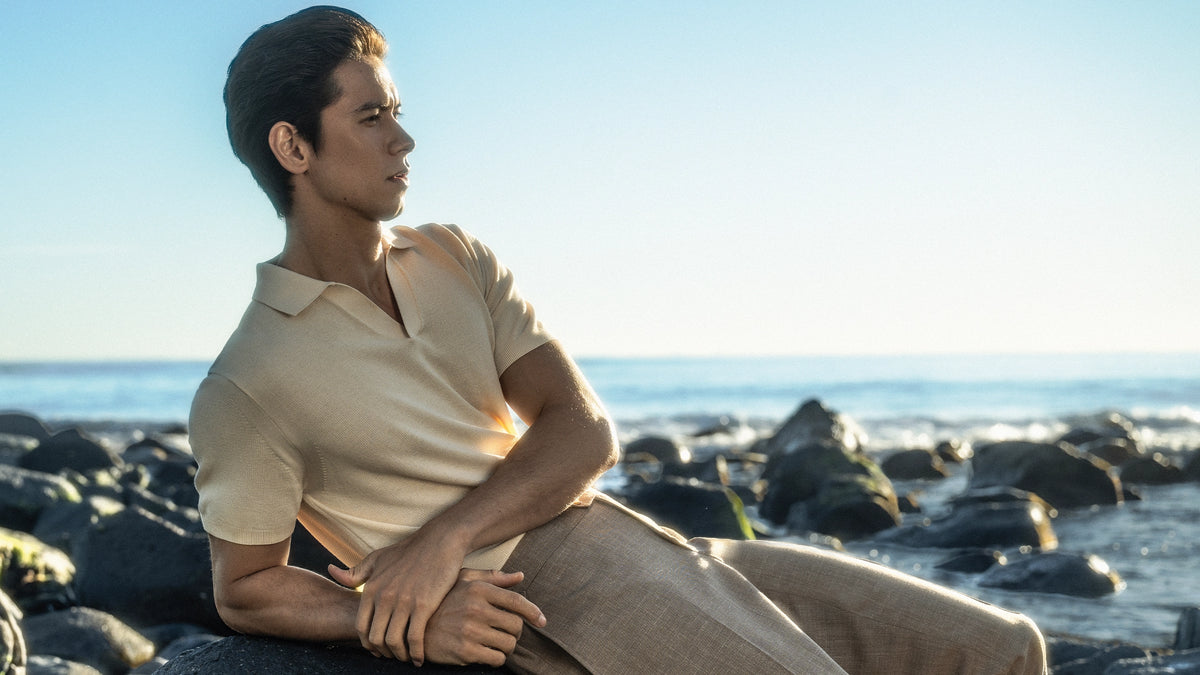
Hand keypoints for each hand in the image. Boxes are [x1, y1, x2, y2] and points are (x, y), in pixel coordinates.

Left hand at [328, 534, 464, 664]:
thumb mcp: (377, 558)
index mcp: (371, 588)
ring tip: (406, 658)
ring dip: (399, 655)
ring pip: (394, 642)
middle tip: (393, 655)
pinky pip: (415, 638)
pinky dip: (416, 653)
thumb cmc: (408, 551)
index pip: (361, 627)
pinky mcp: (424, 605)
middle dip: (383, 652)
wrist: (440, 541)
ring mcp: (404, 602)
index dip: (367, 644)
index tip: (378, 649)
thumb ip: (355, 572)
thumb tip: (330, 571)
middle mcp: (384, 597)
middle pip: (375, 638)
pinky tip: (420, 658)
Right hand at [424, 569, 545, 666]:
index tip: (542, 621)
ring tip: (496, 643)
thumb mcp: (462, 580)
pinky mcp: (465, 651)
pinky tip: (487, 653)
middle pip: (516, 625)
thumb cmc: (442, 601)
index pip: (516, 601)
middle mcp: (476, 609)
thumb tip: (520, 576)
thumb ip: (492, 578)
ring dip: (507, 646)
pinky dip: (497, 658)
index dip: (533, 612)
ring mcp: (470, 631)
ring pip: (508, 644)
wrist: (414, 627)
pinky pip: (496, 658)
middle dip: (516, 632)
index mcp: (478, 589)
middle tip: (507, 633)